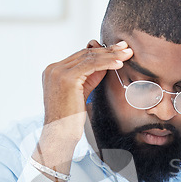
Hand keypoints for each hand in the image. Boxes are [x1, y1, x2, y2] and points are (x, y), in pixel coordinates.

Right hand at [32, 41, 132, 179]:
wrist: (60, 134)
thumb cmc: (71, 119)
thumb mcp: (82, 92)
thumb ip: (91, 77)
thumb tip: (107, 62)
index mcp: (54, 71)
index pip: (81, 56)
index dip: (101, 52)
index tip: (118, 50)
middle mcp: (53, 68)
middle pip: (85, 54)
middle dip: (108, 50)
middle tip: (126, 47)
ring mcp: (58, 72)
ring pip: (89, 57)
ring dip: (111, 54)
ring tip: (127, 53)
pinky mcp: (66, 78)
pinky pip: (91, 65)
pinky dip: (107, 62)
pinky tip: (119, 63)